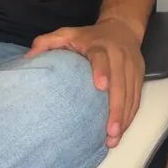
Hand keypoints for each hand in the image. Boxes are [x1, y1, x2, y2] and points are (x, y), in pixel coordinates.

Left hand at [27, 18, 145, 147]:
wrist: (122, 28)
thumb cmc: (89, 36)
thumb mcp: (67, 33)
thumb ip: (47, 42)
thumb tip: (28, 58)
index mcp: (100, 45)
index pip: (102, 58)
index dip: (102, 70)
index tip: (100, 87)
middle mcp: (119, 56)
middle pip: (121, 84)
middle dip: (116, 109)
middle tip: (109, 131)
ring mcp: (132, 67)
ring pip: (131, 95)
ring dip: (124, 118)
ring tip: (113, 139)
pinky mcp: (139, 76)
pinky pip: (136, 98)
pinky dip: (130, 115)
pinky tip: (121, 131)